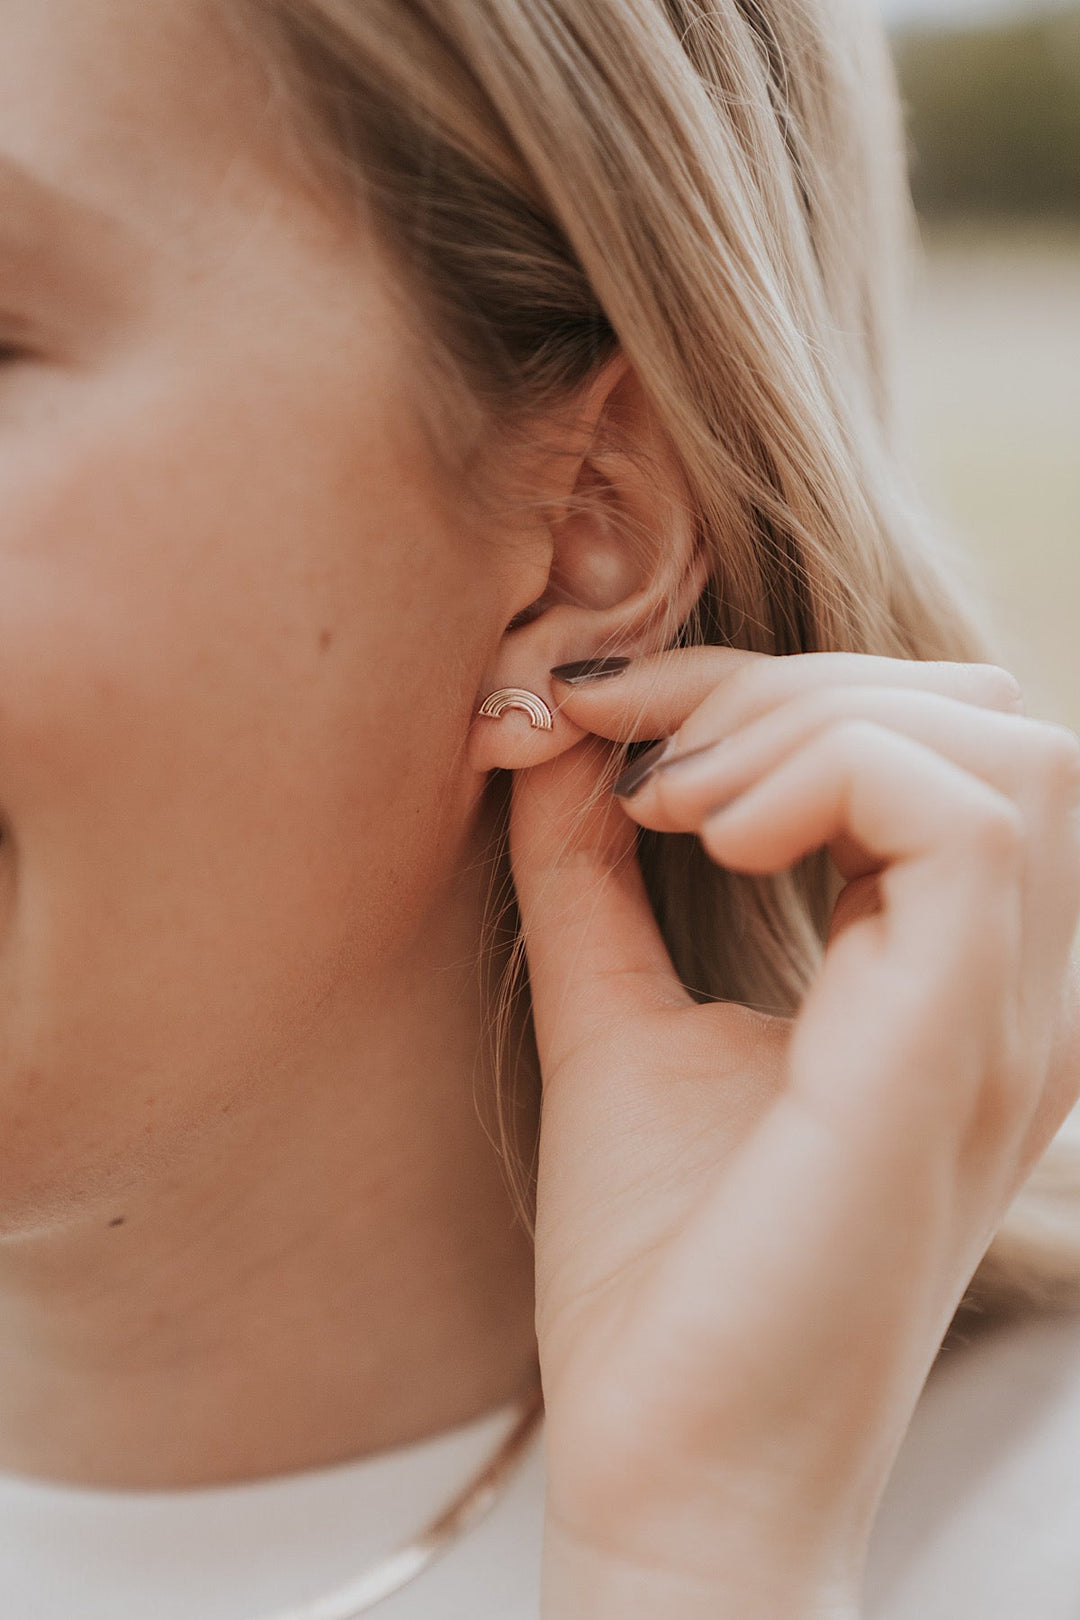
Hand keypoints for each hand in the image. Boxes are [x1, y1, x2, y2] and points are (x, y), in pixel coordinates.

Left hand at [510, 648, 1079, 1617]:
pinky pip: (964, 819)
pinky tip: (709, 834)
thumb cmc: (661, 1278)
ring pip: (999, 741)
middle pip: (978, 715)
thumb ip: (593, 875)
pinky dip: (828, 776)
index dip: (771, 690)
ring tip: (675, 798)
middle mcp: (1009, 989)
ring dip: (809, 719)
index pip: (933, 745)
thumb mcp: (615, 1020)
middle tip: (640, 751)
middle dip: (788, 684)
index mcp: (946, 982)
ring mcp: (1004, 1017)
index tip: (611, 726)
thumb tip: (555, 736)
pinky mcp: (955, 1047)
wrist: (673, 1470)